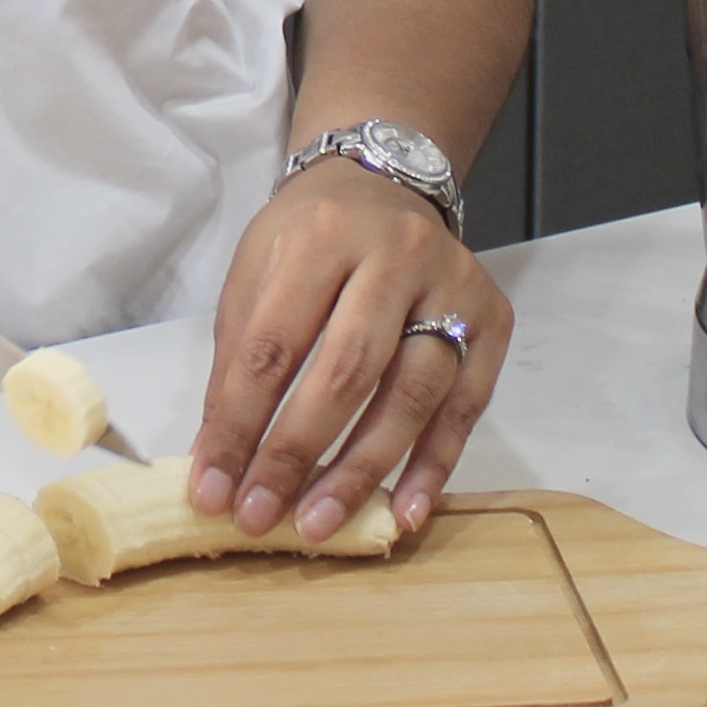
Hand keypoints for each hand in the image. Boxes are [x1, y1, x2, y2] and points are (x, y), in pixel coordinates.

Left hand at [189, 160, 508, 541]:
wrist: (382, 181)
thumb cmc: (307, 238)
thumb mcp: (254, 275)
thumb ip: (238, 364)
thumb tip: (220, 463)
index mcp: (319, 236)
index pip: (273, 345)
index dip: (240, 424)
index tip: (213, 490)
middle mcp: (395, 254)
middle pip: (348, 370)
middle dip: (299, 453)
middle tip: (261, 517)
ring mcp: (453, 285)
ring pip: (413, 393)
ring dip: (364, 471)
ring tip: (320, 525)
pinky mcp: (493, 318)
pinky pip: (467, 406)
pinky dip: (435, 464)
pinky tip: (406, 511)